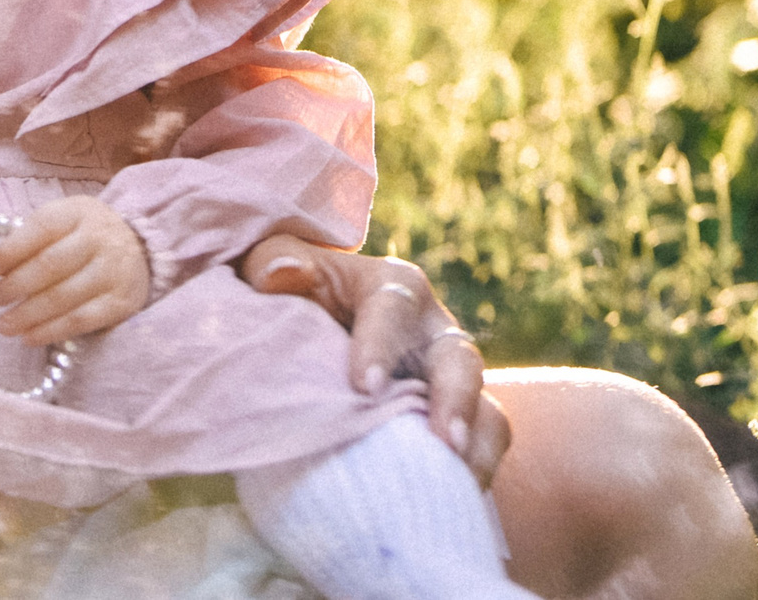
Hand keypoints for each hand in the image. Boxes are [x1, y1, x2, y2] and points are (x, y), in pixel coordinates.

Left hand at [0, 196, 150, 345]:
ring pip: (63, 297)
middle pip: (50, 265)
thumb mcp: (64, 219)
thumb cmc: (85, 234)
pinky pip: (81, 321)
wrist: (140, 247)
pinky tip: (30, 337)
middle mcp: (98, 240)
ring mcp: (111, 272)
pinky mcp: (120, 303)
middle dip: (17, 284)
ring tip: (5, 325)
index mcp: (78, 213)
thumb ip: (34, 237)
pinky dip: (51, 331)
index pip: (41, 228)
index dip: (12, 249)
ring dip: (28, 314)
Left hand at [239, 235, 509, 485]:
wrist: (306, 333)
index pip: (392, 309)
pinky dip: (478, 466)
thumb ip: (273, 263)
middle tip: (442, 439)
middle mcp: (431, 329)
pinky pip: (486, 438)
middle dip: (454, 398)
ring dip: (477, 439)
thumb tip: (287, 273)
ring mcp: (449, 375)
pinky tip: (457, 495)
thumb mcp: (271, 269)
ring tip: (461, 476)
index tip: (364, 387)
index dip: (382, 345)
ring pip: (484, 402)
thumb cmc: (289, 296)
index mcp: (391, 286)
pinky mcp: (455, 414)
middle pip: (458, 358)